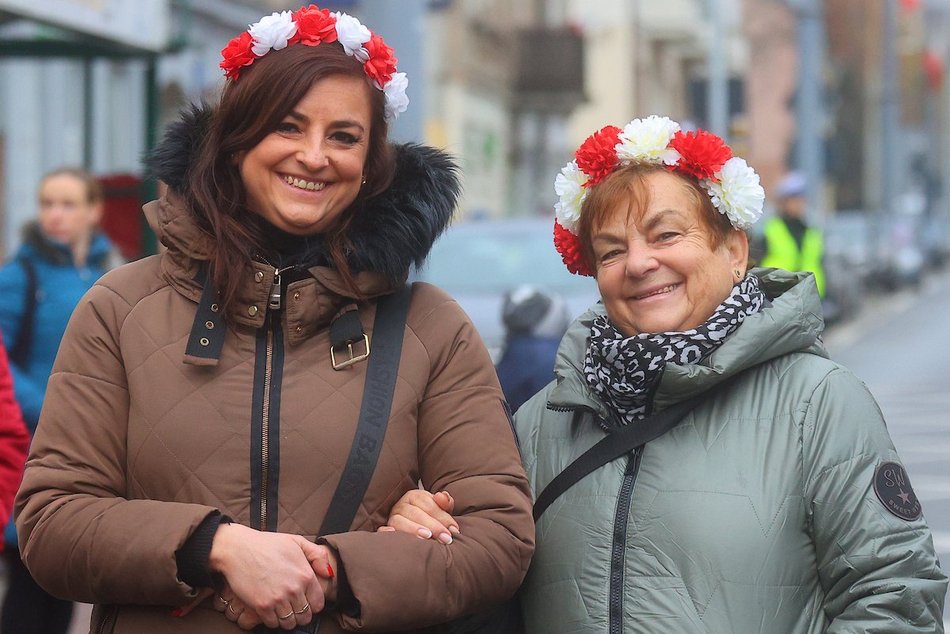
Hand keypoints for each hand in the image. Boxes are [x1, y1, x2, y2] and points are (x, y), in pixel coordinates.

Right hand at [208, 524, 333, 629]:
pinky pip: (273, 624)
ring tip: (281, 609)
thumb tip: (328, 573)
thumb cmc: (267, 544)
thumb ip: (317, 555)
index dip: (312, 604)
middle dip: (300, 613)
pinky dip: (272, 620)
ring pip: (290, 623)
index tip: (305, 601)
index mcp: (305, 575)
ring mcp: (278, 599)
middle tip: (292, 607)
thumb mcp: (296, 541)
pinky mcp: (262, 606)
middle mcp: (294, 589)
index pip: (318, 604)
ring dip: (287, 619)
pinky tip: (270, 610)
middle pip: (305, 616)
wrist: (238, 549)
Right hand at [378, 489, 458, 543]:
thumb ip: (445, 503)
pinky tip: (394, 534)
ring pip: (398, 521)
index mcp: (414, 496)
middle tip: (445, 538)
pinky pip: (381, 530)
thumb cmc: (431, 520)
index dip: (442, 517)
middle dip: (433, 526)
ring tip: (426, 537)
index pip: (428, 504)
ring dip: (413, 529)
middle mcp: (401, 505)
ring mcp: (391, 517)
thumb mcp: (440, 510)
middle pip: (415, 512)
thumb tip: (443, 497)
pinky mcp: (383, 529)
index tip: (454, 530)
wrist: (419, 528)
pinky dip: (386, 532)